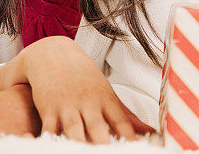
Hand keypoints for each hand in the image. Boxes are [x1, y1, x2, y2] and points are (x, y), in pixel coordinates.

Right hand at [21, 36, 152, 142]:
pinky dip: (51, 139)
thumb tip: (149, 131)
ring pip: (74, 130)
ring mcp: (68, 106)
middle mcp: (88, 103)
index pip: (121, 121)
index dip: (130, 137)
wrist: (54, 54)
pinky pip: (49, 129)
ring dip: (79, 144)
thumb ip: (126, 115)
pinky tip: (54, 147)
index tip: (137, 148)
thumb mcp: (106, 92)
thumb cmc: (83, 76)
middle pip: (98, 127)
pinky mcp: (48, 110)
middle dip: (104, 145)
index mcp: (105, 100)